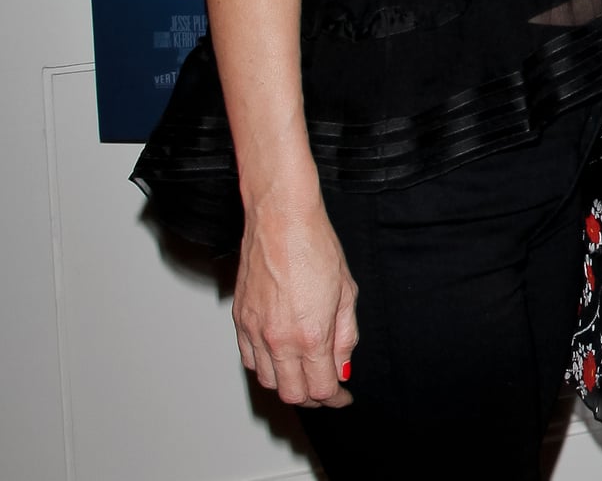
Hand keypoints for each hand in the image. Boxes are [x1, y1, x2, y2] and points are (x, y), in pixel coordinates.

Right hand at [232, 197, 358, 406]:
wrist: (280, 219)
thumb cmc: (316, 246)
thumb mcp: (347, 292)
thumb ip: (345, 336)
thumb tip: (342, 367)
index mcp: (311, 334)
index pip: (321, 388)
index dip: (334, 398)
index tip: (342, 395)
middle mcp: (278, 339)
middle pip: (292, 393)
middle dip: (313, 397)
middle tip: (327, 389)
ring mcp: (254, 331)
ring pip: (267, 381)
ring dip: (288, 384)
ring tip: (306, 372)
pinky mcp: (238, 320)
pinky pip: (249, 360)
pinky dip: (265, 367)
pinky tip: (281, 357)